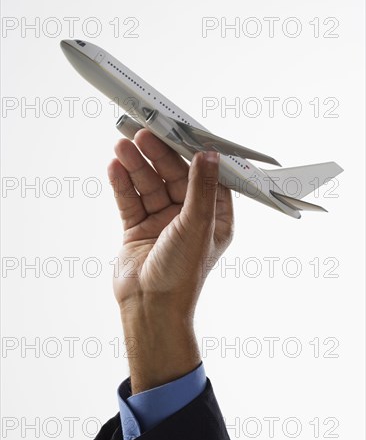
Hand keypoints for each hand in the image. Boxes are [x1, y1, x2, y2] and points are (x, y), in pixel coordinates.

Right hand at [107, 129, 232, 392]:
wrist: (149, 308)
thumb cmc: (182, 273)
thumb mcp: (197, 225)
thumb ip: (201, 188)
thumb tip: (209, 154)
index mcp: (213, 218)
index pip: (205, 177)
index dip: (193, 154)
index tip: (180, 131)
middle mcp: (188, 217)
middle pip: (173, 177)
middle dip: (158, 156)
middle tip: (142, 134)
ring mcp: (162, 222)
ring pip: (149, 186)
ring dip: (136, 167)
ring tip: (121, 147)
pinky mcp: (138, 229)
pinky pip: (130, 201)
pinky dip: (123, 185)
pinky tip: (115, 168)